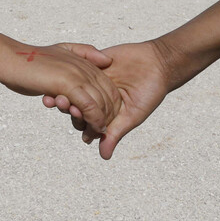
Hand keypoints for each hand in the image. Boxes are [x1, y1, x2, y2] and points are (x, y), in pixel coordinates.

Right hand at [14, 43, 119, 134]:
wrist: (11, 61)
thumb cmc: (31, 63)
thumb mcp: (61, 52)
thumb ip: (84, 53)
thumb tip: (108, 61)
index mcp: (84, 61)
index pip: (109, 85)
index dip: (111, 104)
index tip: (106, 120)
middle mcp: (84, 67)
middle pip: (109, 94)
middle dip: (109, 115)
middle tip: (103, 131)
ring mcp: (77, 74)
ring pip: (100, 102)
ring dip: (101, 121)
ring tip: (97, 134)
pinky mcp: (67, 84)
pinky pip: (88, 106)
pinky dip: (93, 119)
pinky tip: (92, 128)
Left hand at [44, 41, 171, 159]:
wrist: (159, 63)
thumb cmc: (150, 92)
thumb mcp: (133, 115)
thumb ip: (116, 133)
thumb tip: (104, 157)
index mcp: (104, 113)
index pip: (84, 121)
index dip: (78, 120)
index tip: (76, 118)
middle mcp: (96, 98)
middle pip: (75, 104)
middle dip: (67, 105)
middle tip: (61, 103)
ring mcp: (93, 81)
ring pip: (73, 87)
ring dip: (65, 90)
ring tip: (60, 92)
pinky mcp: (94, 63)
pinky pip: (80, 66)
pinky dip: (72, 71)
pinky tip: (68, 73)